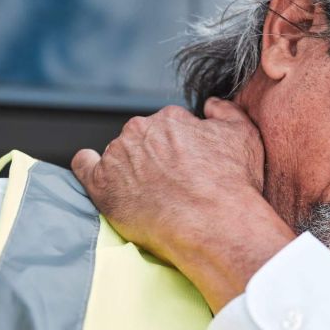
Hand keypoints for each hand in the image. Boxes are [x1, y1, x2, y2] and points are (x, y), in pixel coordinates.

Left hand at [72, 99, 294, 311]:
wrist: (214, 224)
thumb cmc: (232, 184)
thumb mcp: (245, 136)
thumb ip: (227, 111)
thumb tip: (211, 104)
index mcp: (171, 118)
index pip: (171, 126)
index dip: (183, 147)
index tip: (190, 166)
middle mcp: (140, 130)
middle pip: (144, 138)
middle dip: (156, 155)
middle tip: (173, 182)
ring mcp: (118, 157)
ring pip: (120, 154)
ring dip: (130, 166)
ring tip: (150, 192)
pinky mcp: (101, 185)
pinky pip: (85, 166)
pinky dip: (88, 166)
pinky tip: (95, 171)